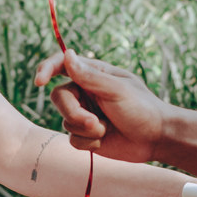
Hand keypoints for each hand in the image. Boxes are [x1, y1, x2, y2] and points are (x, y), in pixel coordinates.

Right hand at [34, 49, 172, 163]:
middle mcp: (86, 92)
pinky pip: (72, 139)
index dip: (46, 69)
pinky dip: (88, 141)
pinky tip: (105, 140)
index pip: (62, 65)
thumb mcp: (117, 90)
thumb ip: (89, 76)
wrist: (157, 139)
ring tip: (106, 130)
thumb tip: (67, 54)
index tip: (39, 81)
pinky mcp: (86, 135)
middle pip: (59, 97)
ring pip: (65, 120)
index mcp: (93, 74)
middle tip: (92, 122)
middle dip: (73, 112)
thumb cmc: (142, 108)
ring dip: (85, 128)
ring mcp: (85, 114)